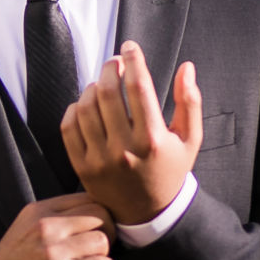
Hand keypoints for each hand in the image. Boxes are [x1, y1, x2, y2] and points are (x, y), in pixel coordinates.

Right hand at [0, 193, 115, 259]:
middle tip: (99, 246)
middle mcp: (46, 226)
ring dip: (103, 253)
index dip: (101, 214)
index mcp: (39, 210)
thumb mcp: (27, 229)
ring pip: (102, 240)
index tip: (98, 228)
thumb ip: (55, 218)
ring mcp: (52, 251)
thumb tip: (93, 213)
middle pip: (100, 214)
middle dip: (107, 231)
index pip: (87, 198)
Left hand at [62, 43, 202, 226]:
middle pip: (108, 91)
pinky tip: (87, 105)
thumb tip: (187, 67)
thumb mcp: (190, 139)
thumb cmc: (170, 170)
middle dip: (111, 68)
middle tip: (115, 63)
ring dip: (93, 87)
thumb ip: (190, 102)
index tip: (130, 47)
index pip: (140, 86)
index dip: (133, 60)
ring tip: (103, 85)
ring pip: (86, 106)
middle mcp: (124, 148)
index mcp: (153, 138)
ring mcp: (100, 159)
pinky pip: (69, 126)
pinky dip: (75, 109)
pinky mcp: (82, 166)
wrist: (149, 212)